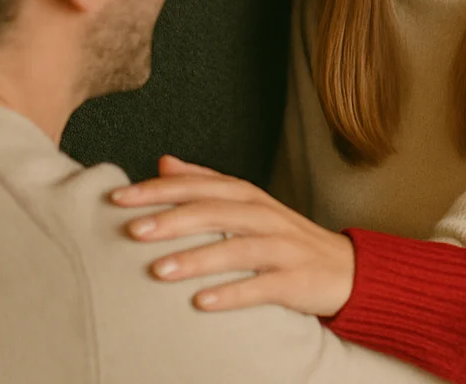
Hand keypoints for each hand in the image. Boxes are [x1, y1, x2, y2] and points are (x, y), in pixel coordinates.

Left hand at [108, 156, 353, 317]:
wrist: (345, 269)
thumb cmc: (284, 238)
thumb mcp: (249, 205)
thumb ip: (207, 183)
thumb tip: (163, 161)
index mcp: (249, 197)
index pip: (201, 186)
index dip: (161, 189)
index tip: (119, 197)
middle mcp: (265, 216)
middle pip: (217, 211)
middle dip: (174, 219)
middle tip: (132, 230)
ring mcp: (282, 248)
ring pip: (237, 248)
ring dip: (197, 258)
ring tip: (158, 271)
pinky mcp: (295, 281)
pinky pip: (261, 288)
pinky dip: (232, 294)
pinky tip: (201, 303)